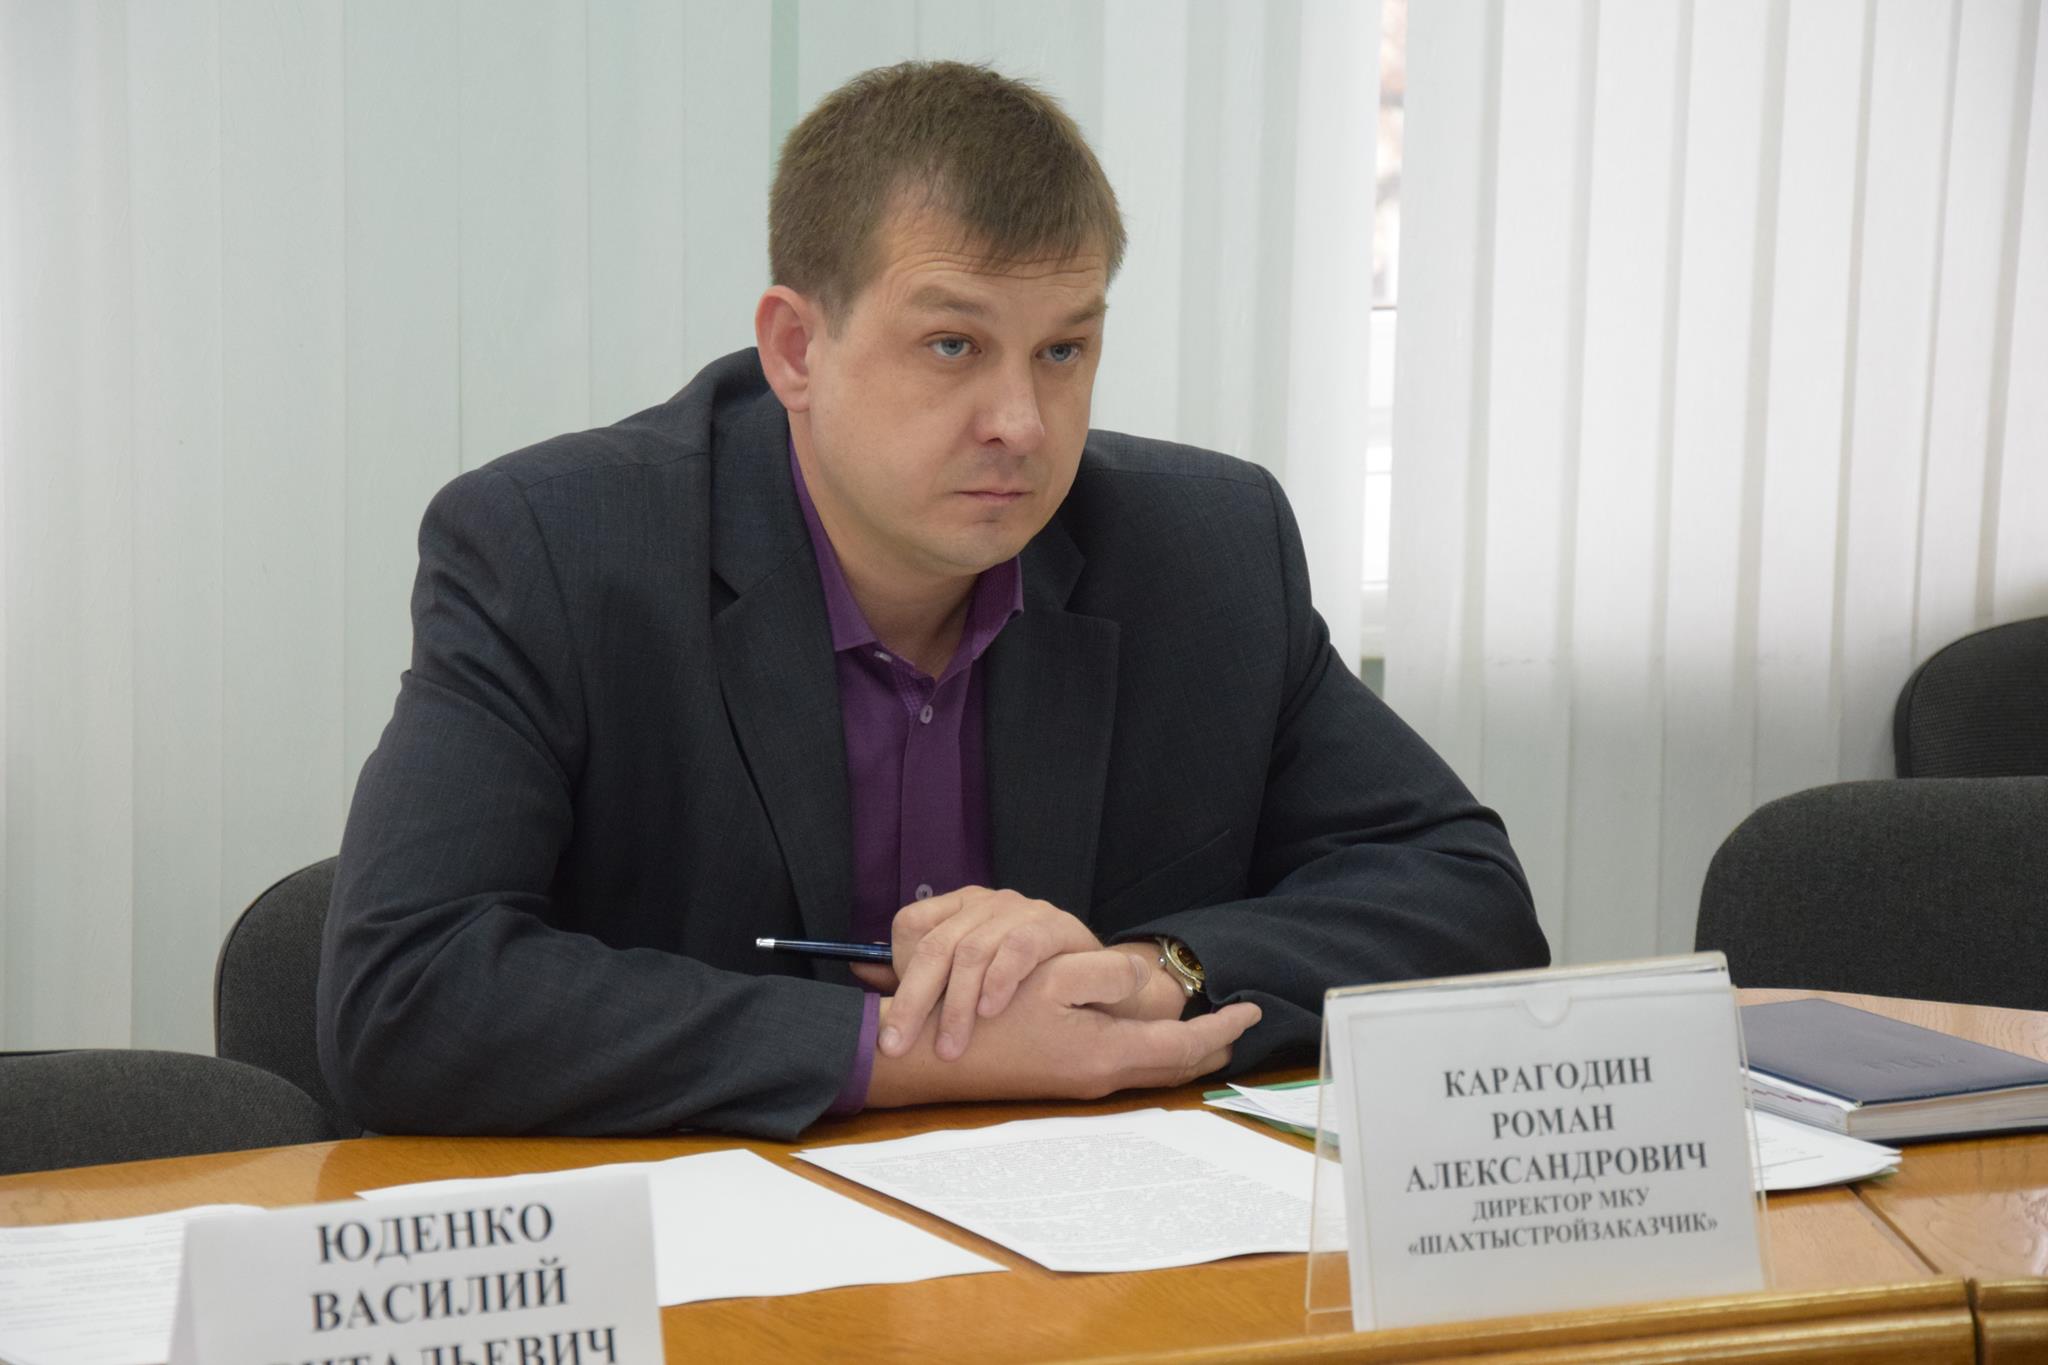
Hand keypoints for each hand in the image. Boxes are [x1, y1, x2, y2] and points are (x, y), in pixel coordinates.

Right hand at [866, 950, 1261, 1105]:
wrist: (932, 1059)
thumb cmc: (986, 1018)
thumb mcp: (1052, 980)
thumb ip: (1106, 977)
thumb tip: (1143, 978)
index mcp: (1107, 1053)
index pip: (1184, 1047)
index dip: (1221, 1028)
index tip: (1250, 1012)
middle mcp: (1101, 1072)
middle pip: (1172, 1065)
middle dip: (1209, 1045)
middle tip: (1236, 1026)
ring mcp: (1082, 1078)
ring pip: (1150, 1066)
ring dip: (1180, 1051)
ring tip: (1205, 1033)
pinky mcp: (1064, 1075)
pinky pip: (1127, 1065)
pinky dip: (1151, 1053)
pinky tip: (1148, 1037)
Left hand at [878, 886, 1101, 1060]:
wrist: (1098, 986)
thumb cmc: (1024, 985)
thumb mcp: (966, 982)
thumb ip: (914, 976)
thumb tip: (857, 970)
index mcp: (958, 907)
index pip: (911, 924)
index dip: (899, 970)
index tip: (893, 1022)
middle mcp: (985, 901)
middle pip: (936, 944)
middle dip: (914, 1000)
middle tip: (897, 1047)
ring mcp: (1021, 909)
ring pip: (973, 950)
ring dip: (957, 1004)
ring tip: (949, 1046)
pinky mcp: (1056, 924)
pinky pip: (1020, 947)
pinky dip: (1001, 980)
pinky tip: (991, 1011)